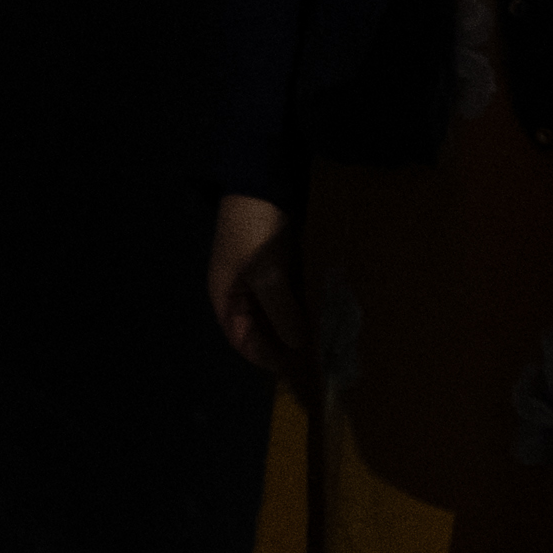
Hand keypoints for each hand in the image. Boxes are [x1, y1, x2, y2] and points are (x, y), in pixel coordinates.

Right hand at [207, 194, 308, 383]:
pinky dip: (306, 308)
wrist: (263, 183)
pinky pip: (292, 297)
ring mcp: (262, 281)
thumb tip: (300, 346)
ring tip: (326, 341)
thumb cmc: (253, 231)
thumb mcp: (267, 274)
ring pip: (280, 316)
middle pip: (263, 331)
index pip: (244, 341)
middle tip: (318, 359)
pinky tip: (325, 315)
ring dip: (300, 327)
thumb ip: (282, 311)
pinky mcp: (280, 268)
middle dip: (287, 345)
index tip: (298, 369)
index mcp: (226, 298)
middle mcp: (242, 295)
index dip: (268, 357)